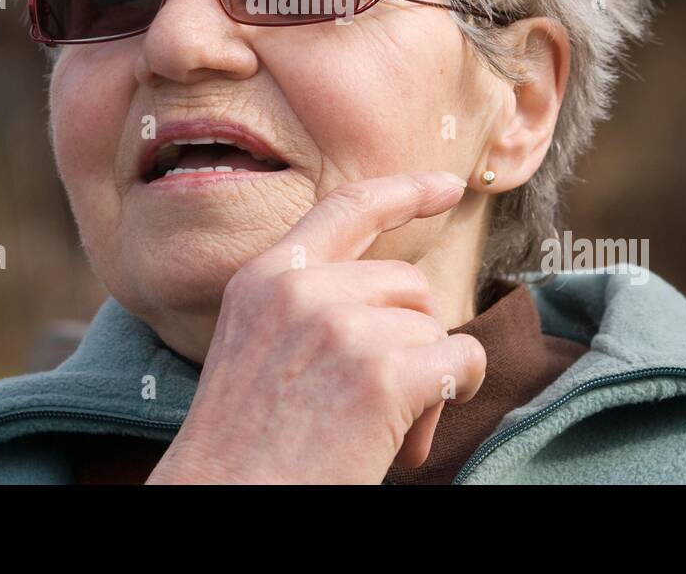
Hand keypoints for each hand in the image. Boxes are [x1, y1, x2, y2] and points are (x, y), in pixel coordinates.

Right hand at [145, 171, 486, 483]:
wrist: (226, 502)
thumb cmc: (246, 447)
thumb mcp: (258, 349)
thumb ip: (310, 308)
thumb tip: (402, 306)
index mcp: (264, 278)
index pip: (346, 208)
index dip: (404, 192)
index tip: (446, 184)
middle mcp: (301, 290)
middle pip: (406, 284)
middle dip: (411, 338)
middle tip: (380, 402)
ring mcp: (341, 327)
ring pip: (432, 327)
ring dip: (425, 382)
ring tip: (377, 433)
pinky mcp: (381, 373)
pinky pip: (460, 360)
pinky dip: (456, 391)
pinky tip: (413, 434)